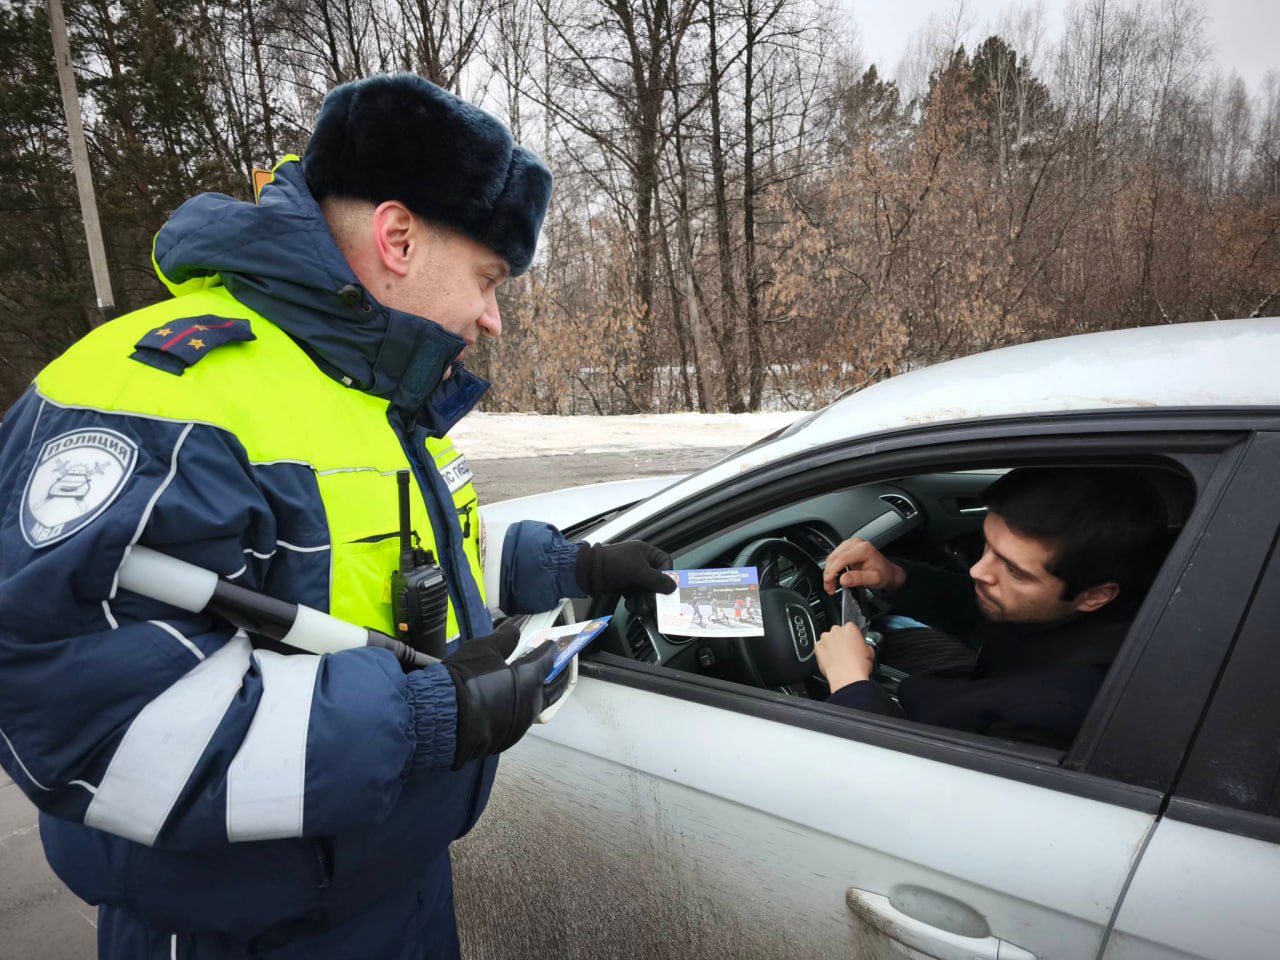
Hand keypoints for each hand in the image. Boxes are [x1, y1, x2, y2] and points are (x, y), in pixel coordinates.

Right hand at [442, 624, 562, 769]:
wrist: (441, 718)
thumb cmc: (464, 679)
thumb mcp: (483, 650)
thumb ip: (504, 639)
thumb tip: (515, 630)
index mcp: (530, 680)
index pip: (547, 661)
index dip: (550, 650)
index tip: (552, 645)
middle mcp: (531, 705)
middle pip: (552, 689)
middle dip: (557, 676)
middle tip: (558, 666)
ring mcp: (520, 725)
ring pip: (536, 707)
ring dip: (539, 693)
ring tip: (536, 683)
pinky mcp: (506, 739)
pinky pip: (520, 720)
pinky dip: (521, 707)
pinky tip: (514, 702)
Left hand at [576, 540, 676, 596]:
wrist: (589, 571)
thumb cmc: (614, 564)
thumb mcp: (639, 571)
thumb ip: (657, 580)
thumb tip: (673, 587)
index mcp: (645, 552)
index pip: (665, 561)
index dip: (667, 574)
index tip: (666, 586)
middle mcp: (639, 561)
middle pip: (655, 578)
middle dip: (654, 591)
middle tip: (655, 602)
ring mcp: (631, 573)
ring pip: (645, 588)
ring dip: (644, 598)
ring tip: (641, 606)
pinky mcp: (623, 583)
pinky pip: (634, 593)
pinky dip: (634, 600)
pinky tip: (631, 605)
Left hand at [815, 623, 874, 692]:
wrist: (847, 678)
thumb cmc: (858, 666)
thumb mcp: (870, 653)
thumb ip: (865, 646)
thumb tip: (864, 648)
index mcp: (850, 628)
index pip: (851, 627)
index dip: (853, 637)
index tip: (853, 643)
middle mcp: (836, 630)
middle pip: (838, 632)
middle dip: (841, 640)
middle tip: (845, 652)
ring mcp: (825, 639)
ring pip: (827, 639)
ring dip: (831, 645)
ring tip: (837, 658)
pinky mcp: (817, 648)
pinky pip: (820, 648)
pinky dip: (823, 653)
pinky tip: (830, 661)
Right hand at [822, 537, 906, 594]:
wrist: (887, 571)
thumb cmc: (883, 574)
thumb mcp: (874, 579)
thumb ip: (858, 579)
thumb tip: (843, 580)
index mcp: (863, 549)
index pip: (841, 558)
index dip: (832, 572)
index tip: (828, 583)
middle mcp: (856, 543)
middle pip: (834, 557)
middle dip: (828, 574)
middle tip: (829, 587)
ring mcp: (851, 543)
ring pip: (832, 556)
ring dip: (828, 571)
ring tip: (831, 584)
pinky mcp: (847, 546)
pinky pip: (834, 556)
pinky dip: (831, 567)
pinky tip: (834, 576)